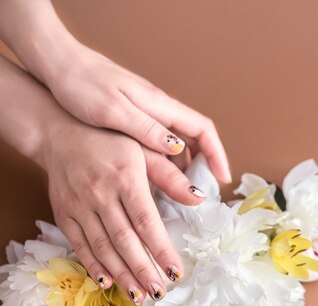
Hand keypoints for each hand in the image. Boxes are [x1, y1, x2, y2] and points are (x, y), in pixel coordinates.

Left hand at [0, 0, 230, 181]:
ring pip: (178, 140)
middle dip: (206, 164)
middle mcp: (159, 108)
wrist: (57, 64)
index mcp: (159, 105)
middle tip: (204, 190)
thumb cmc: (81, 85)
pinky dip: (166, 160)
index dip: (217, 155)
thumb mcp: (114, 111)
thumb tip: (179, 148)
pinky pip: (160, 141)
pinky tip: (157, 176)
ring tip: (183, 190)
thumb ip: (147, 130)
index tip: (222, 178)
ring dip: (186, 164)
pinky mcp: (134, 116)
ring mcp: (147, 112)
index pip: (203, 130)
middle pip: (196, 137)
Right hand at [39, 119, 204, 302]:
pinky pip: (78, 244)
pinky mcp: (63, 212)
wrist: (60, 130)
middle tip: (159, 292)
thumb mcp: (145, 149)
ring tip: (139, 295)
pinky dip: (92, 265)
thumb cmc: (111, 139)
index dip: (161, 249)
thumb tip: (199, 199)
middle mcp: (101, 193)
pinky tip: (107, 282)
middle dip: (143, 270)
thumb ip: (171, 176)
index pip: (146, 221)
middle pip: (124, 240)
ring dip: (121, 274)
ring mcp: (79, 205)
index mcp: (126, 177)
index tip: (176, 271)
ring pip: (101, 247)